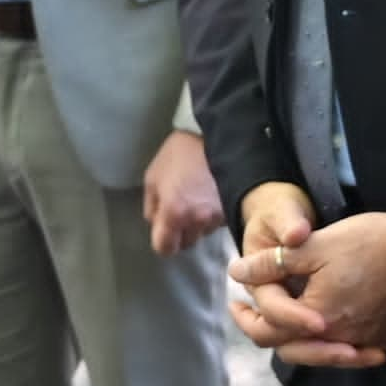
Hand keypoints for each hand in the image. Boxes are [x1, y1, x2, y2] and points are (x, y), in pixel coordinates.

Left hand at [142, 131, 224, 254]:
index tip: (166, 232)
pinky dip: (214, 214)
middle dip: (182, 231)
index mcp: (175, 214)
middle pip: (187, 242)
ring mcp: (219, 217)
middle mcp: (198, 221)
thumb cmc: (182, 154)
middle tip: (182, 210)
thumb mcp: (154, 175)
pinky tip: (212, 196)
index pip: (165, 248)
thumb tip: (156, 222)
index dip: (164, 242)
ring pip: (204, 232)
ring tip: (199, 198)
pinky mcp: (234, 210)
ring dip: (199, 222)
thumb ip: (151, 204)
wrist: (220, 137)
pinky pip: (219, 222)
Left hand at [229, 207, 385, 369]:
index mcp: (316, 318)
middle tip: (251, 314)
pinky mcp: (384, 334)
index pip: (268, 331)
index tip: (234, 303)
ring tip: (286, 318)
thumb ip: (272, 263)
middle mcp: (339, 337)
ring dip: (300, 338)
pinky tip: (328, 321)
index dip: (246, 318)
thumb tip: (236, 273)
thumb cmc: (369, 242)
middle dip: (269, 332)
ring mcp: (365, 340)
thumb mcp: (314, 245)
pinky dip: (334, 338)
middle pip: (293, 350)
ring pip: (321, 350)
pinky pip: (352, 345)